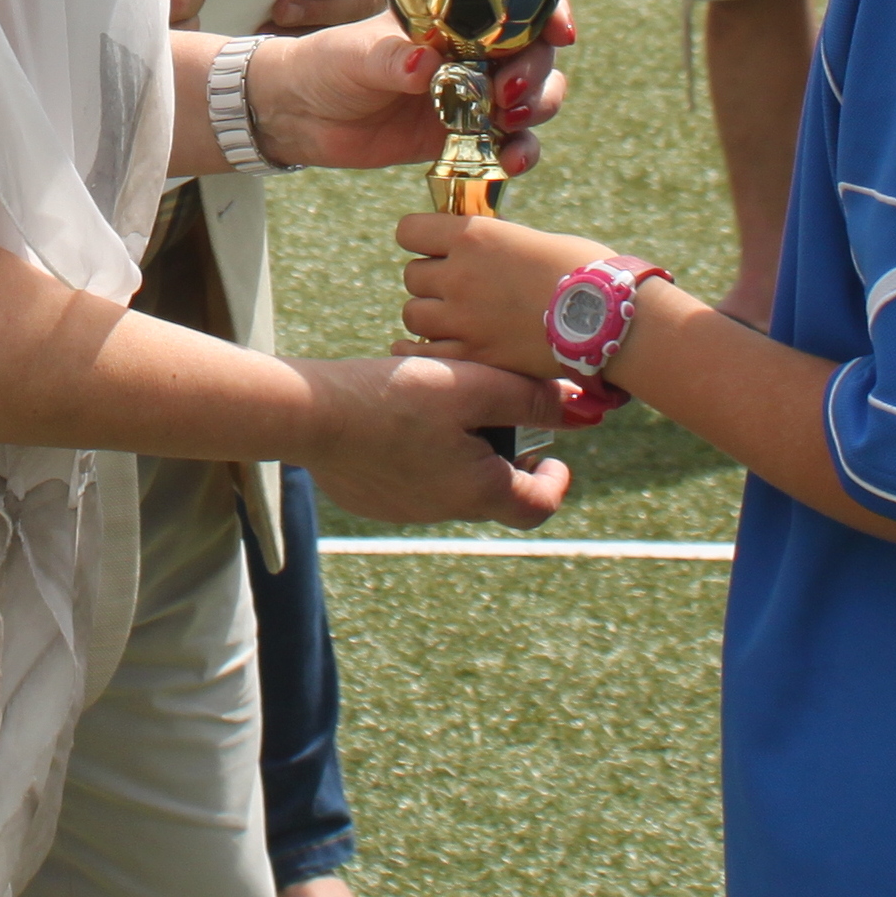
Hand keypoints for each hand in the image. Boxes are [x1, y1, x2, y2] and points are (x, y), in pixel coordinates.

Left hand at [248, 2, 573, 172]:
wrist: (300, 115)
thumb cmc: (325, 64)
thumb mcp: (353, 55)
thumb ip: (391, 59)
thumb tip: (424, 63)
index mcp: (451, 13)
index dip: (548, 8)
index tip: (560, 30)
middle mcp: (471, 49)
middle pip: (533, 50)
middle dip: (535, 70)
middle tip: (507, 93)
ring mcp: (472, 92)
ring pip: (533, 95)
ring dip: (536, 107)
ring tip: (509, 123)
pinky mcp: (464, 136)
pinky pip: (510, 142)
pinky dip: (520, 151)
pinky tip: (511, 162)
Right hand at [297, 352, 570, 528]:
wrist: (313, 414)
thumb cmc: (397, 395)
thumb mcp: (473, 385)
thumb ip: (529, 399)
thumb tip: (582, 410)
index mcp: (477, 490)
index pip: (538, 507)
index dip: (555, 482)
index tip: (554, 456)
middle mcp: (442, 510)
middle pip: (493, 491)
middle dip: (504, 453)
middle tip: (495, 411)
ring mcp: (402, 509)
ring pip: (451, 485)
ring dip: (461, 452)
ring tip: (444, 404)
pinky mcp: (370, 498)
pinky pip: (411, 481)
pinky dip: (421, 454)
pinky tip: (402, 416)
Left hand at [397, 211, 608, 379]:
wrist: (609, 318)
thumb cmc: (583, 270)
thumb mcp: (530, 239)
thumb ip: (492, 246)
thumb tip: (476, 251)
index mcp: (473, 236)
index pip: (410, 231)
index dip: (421, 239)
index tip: (436, 248)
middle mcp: (459, 275)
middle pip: (412, 276)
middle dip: (431, 281)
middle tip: (456, 288)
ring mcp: (463, 319)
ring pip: (414, 314)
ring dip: (431, 315)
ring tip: (456, 319)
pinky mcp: (474, 357)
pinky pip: (424, 353)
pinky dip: (426, 351)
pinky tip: (440, 348)